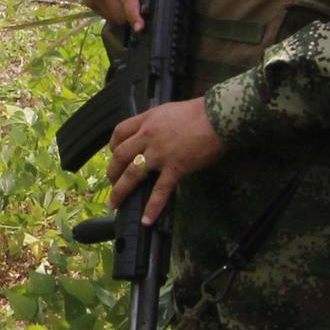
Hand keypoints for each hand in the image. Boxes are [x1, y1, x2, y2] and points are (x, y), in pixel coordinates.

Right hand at [69, 0, 144, 30]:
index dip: (134, 13)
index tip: (140, 26)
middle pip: (120, 12)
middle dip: (132, 15)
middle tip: (139, 9)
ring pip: (112, 17)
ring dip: (122, 15)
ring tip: (125, 1)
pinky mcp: (86, 0)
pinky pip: (104, 14)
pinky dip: (112, 12)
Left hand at [104, 98, 225, 224]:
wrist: (217, 117)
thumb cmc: (198, 112)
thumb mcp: (168, 110)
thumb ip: (156, 123)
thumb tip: (153, 133)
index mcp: (146, 120)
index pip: (119, 132)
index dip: (113, 145)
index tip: (113, 155)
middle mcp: (147, 136)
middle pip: (120, 155)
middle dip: (112, 172)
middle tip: (111, 183)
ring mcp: (159, 154)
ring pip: (132, 174)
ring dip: (120, 191)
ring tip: (115, 203)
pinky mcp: (175, 167)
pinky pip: (160, 190)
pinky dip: (152, 207)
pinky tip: (146, 220)